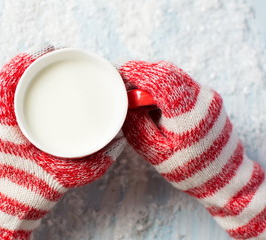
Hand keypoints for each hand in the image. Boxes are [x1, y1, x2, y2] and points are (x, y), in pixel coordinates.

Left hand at [0, 44, 125, 239]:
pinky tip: (41, 81)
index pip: (3, 85)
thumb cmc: (34, 193)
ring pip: (6, 87)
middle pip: (6, 80)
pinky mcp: (4, 127)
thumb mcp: (68, 177)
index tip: (45, 50)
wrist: (12, 207)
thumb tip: (120, 139)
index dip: (20, 62)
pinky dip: (24, 83)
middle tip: (55, 52)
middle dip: (30, 61)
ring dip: (26, 70)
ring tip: (50, 61)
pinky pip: (8, 98)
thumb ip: (97, 161)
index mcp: (6, 130)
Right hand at [119, 60, 265, 239]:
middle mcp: (202, 97)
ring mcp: (208, 96)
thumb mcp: (154, 152)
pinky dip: (164, 88)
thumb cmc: (190, 169)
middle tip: (122, 84)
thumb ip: (136, 125)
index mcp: (188, 112)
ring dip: (152, 81)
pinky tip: (154, 102)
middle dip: (141, 74)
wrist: (225, 177)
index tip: (117, 72)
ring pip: (173, 76)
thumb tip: (124, 104)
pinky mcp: (208, 98)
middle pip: (166, 71)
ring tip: (136, 97)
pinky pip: (181, 84)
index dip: (135, 71)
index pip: (159, 78)